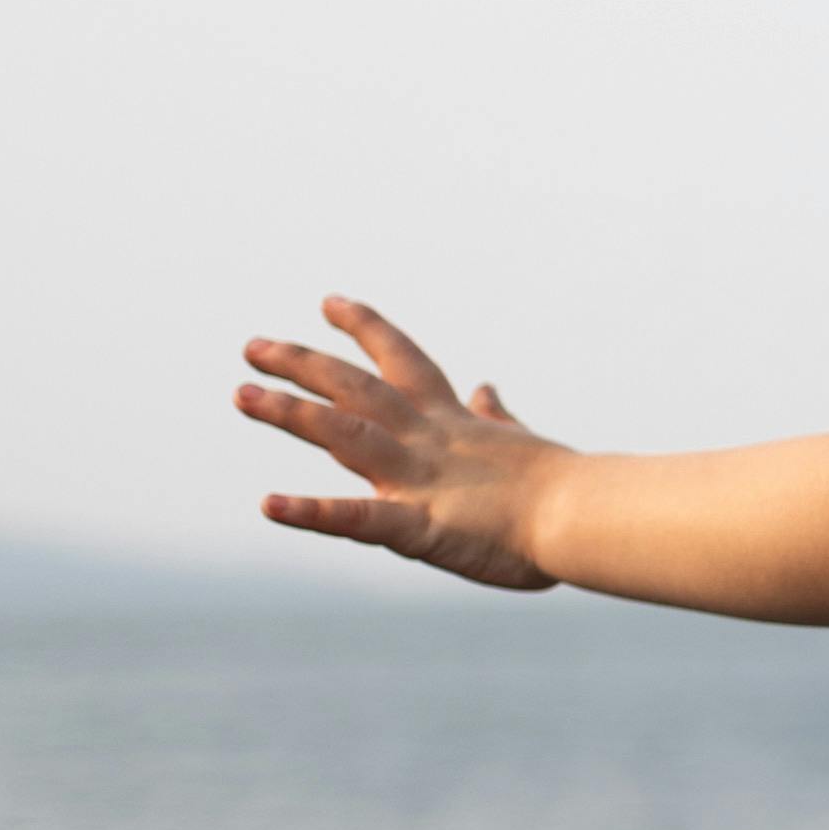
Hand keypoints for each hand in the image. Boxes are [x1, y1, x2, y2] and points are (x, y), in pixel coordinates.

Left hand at [238, 298, 560, 587]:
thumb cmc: (563, 490)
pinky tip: (269, 505)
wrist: (586, 517)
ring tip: (242, 394)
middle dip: (303, 364)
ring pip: (344, 435)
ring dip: (291, 413)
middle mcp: (426, 439)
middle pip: (354, 388)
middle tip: (252, 346)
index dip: (364, 328)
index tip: (328, 303)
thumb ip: (494, 417)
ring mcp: (419, 479)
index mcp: (451, 423)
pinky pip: (356, 519)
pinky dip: (312, 513)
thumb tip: (486, 389)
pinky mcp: (419, 526)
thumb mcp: (521, 441)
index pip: (401, 360)